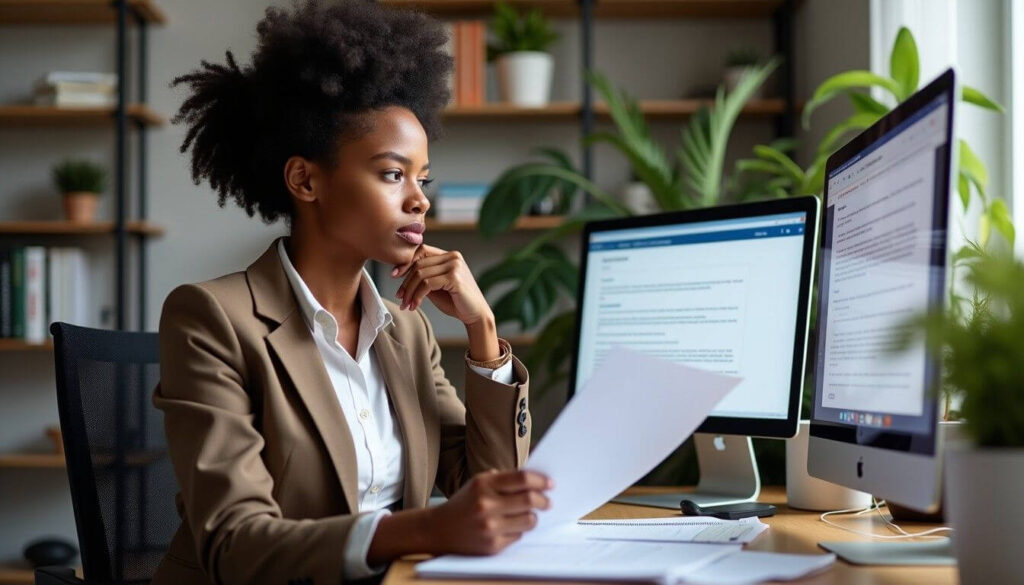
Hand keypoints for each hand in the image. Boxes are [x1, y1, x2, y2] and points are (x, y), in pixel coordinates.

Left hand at [391, 245, 492, 326]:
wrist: (475, 315)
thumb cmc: (456, 301)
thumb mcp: (436, 286)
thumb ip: (423, 276)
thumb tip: (399, 272)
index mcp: (450, 255)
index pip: (421, 251)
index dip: (405, 262)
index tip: (394, 275)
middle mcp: (453, 257)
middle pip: (419, 264)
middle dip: (405, 282)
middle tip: (400, 298)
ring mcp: (455, 266)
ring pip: (420, 274)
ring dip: (409, 291)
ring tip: (407, 304)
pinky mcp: (454, 278)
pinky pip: (427, 284)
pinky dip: (417, 296)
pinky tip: (415, 305)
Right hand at [425, 470, 552, 554]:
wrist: (438, 529)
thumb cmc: (464, 503)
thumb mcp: (478, 483)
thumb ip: (504, 480)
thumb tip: (536, 481)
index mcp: (483, 484)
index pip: (522, 479)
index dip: (541, 481)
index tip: (550, 483)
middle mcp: (486, 505)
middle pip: (530, 499)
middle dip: (544, 500)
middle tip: (548, 501)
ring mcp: (489, 527)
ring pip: (529, 520)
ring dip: (533, 516)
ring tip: (529, 514)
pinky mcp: (492, 545)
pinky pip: (519, 536)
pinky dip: (519, 530)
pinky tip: (510, 526)